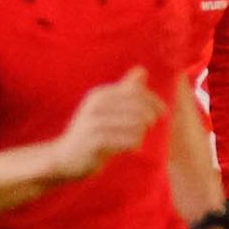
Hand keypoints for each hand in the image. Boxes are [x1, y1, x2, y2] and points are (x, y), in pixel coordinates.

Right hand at [46, 67, 165, 181]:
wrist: (65, 158)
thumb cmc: (91, 132)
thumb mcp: (106, 107)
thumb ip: (124, 90)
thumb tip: (142, 70)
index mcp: (101, 95)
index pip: (135, 91)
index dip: (153, 101)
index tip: (162, 113)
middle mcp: (96, 105)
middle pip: (137, 107)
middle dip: (149, 117)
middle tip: (150, 128)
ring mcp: (94, 123)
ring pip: (134, 124)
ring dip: (141, 133)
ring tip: (138, 140)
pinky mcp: (95, 141)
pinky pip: (126, 140)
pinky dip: (134, 145)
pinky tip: (133, 149)